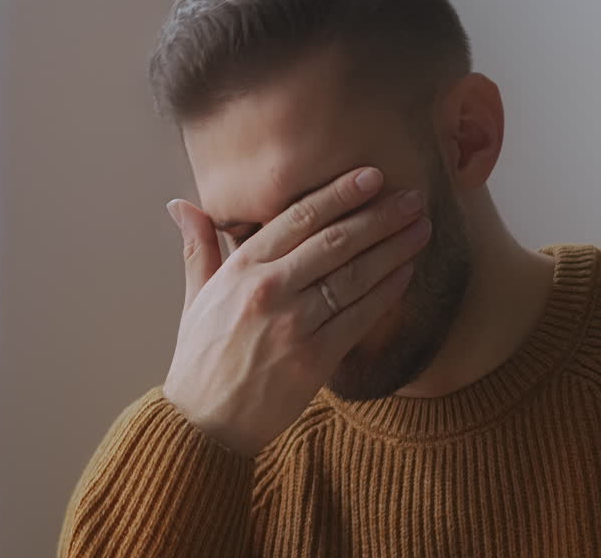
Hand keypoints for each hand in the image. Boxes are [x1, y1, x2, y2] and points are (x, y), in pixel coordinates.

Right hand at [161, 167, 430, 456]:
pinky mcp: (314, 358)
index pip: (298, 218)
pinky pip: (359, 317)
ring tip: (420, 228)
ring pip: (354, 275)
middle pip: (335, 241)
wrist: (205, 424)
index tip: (371, 176)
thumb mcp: (195, 296)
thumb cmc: (201, 358)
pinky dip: (387, 292)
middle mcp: (269, 289)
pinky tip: (407, 272)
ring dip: (393, 249)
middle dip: (379, 215)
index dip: (339, 194)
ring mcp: (294, 324)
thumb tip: (180, 203)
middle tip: (412, 196)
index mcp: (241, 269)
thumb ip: (198, 246)